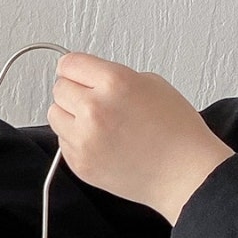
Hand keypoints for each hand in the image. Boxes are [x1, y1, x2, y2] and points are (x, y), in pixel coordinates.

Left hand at [48, 53, 233, 222]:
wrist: (183, 173)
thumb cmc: (176, 132)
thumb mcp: (151, 84)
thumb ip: (113, 77)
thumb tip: (90, 80)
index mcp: (113, 83)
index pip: (68, 64)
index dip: (74, 68)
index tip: (78, 73)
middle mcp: (93, 110)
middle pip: (59, 89)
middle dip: (74, 92)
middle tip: (94, 100)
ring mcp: (83, 139)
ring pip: (54, 115)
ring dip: (70, 115)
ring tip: (98, 123)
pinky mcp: (79, 163)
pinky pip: (63, 141)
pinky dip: (76, 139)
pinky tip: (102, 142)